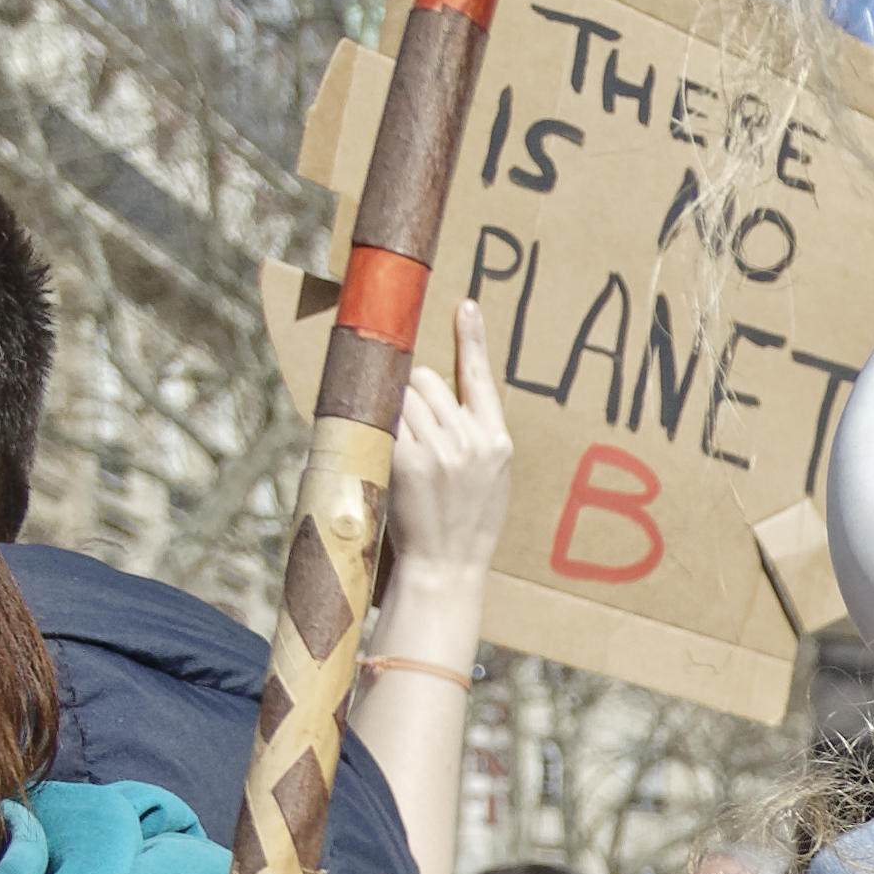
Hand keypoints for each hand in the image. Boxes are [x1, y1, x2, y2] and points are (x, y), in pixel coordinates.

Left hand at [379, 310, 510, 641]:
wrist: (447, 568)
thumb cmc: (467, 526)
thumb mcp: (491, 480)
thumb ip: (477, 438)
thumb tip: (446, 403)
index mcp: (496, 441)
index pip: (480, 378)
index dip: (472, 339)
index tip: (465, 305)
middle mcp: (471, 441)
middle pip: (428, 379)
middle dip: (413, 392)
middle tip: (410, 426)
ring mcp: (439, 449)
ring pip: (404, 393)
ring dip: (393, 407)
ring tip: (400, 443)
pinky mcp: (406, 460)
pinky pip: (385, 417)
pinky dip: (377, 422)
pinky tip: (381, 440)